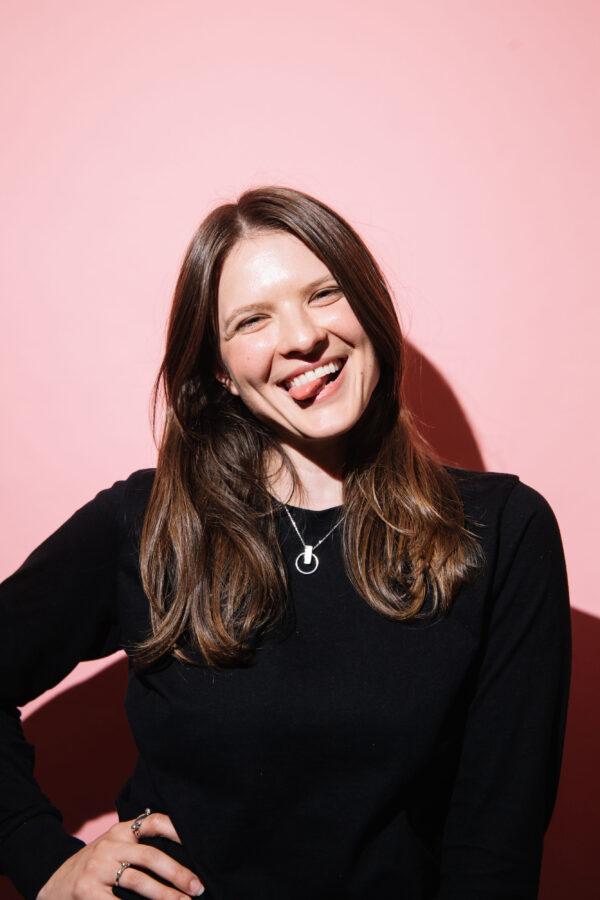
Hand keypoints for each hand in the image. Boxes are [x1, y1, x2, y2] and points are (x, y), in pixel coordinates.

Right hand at [37, 812, 203, 898]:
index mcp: (121, 831)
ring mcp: (97, 868)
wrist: (54, 883)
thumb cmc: (96, 866)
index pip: (152, 821)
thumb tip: (182, 860)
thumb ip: (138, 846)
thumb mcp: (114, 847)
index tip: (197, 843)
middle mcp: (110, 845)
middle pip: (150, 856)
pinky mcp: (87, 891)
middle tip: (197, 887)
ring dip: (164, 895)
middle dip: (177, 873)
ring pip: (138, 880)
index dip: (175, 829)